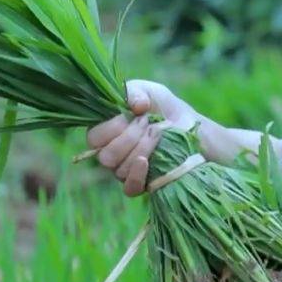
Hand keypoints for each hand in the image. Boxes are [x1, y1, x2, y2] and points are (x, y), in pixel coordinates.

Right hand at [86, 79, 197, 195]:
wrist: (187, 124)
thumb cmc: (162, 106)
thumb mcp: (149, 92)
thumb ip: (136, 92)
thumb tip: (135, 106)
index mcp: (104, 131)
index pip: (94, 138)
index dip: (113, 127)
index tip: (137, 114)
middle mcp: (110, 153)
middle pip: (105, 157)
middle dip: (129, 138)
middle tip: (147, 123)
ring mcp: (124, 170)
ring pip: (120, 170)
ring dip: (142, 149)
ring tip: (158, 133)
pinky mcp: (141, 183)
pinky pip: (129, 188)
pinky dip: (137, 175)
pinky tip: (146, 161)